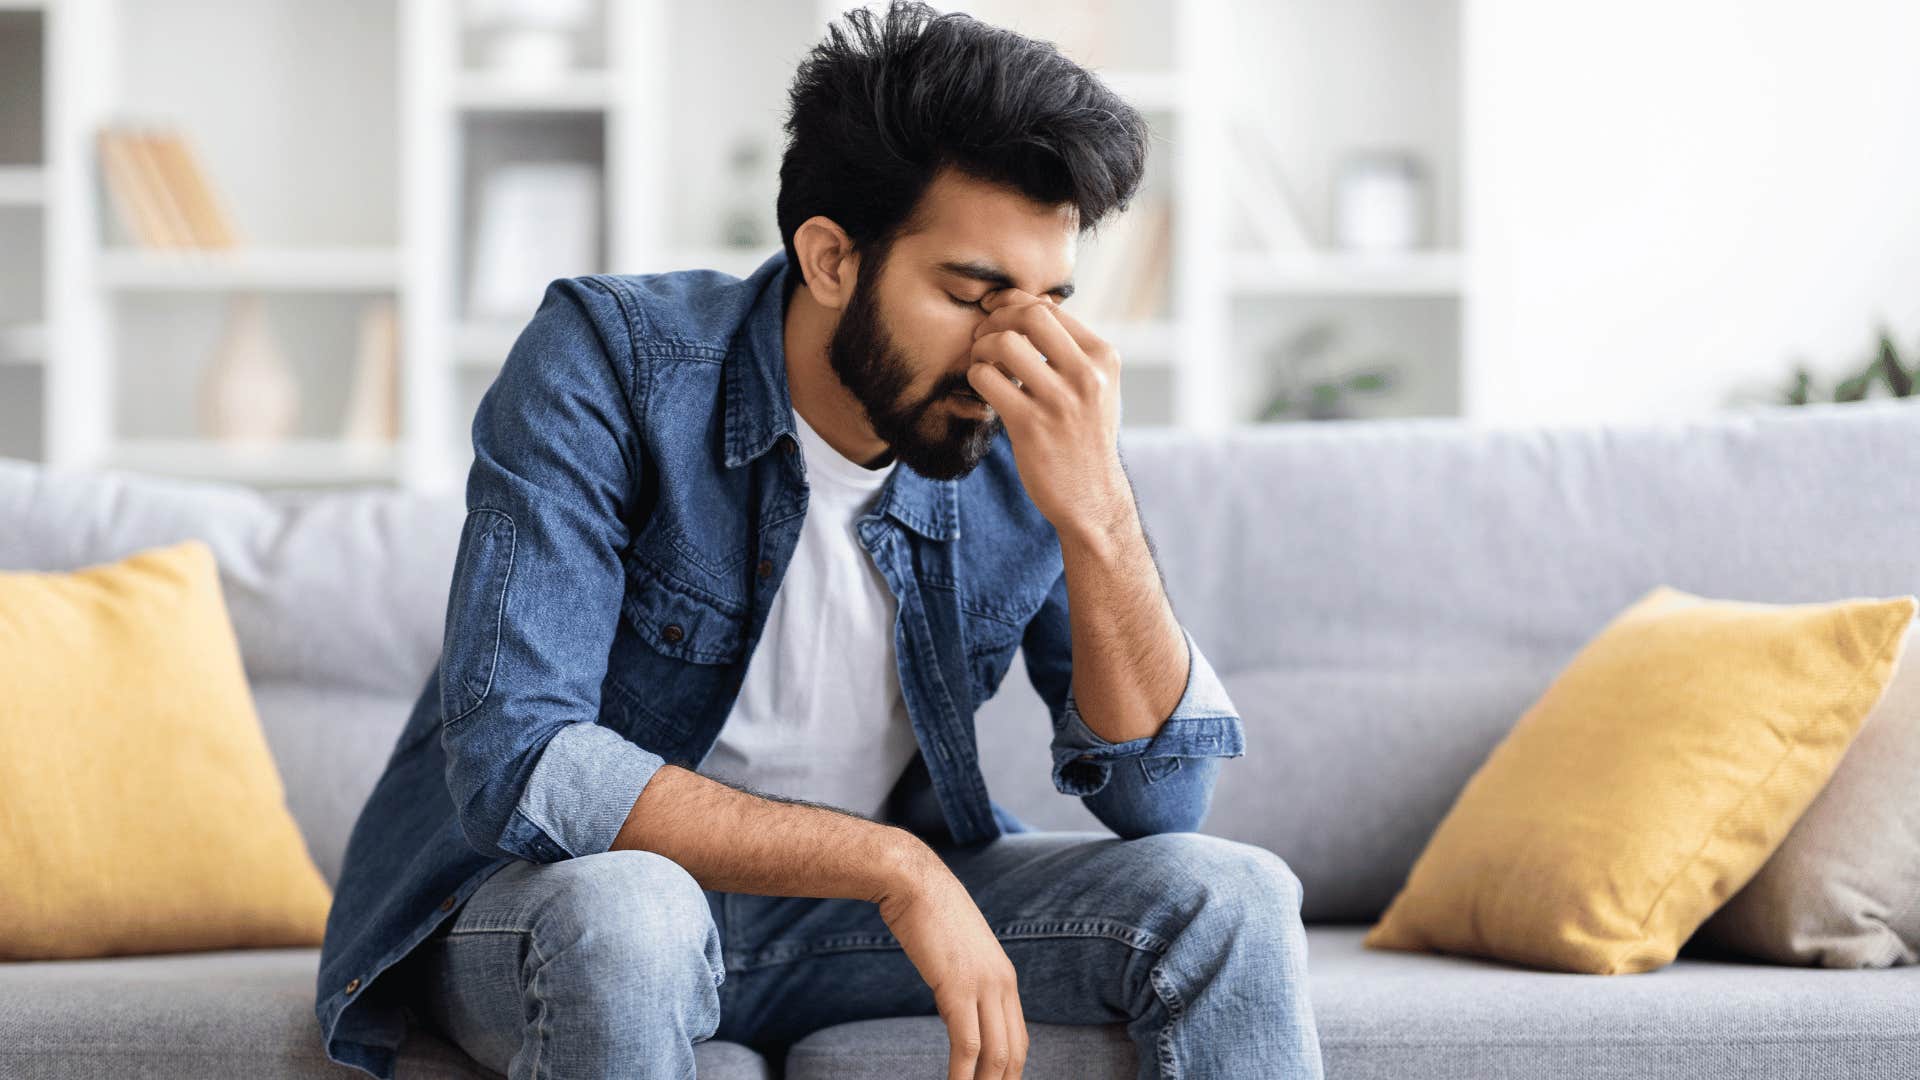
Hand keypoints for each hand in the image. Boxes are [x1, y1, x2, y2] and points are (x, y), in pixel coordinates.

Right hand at [874, 843, 1028, 1079]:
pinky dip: (962, 1075)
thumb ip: (964, 979)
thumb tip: (956, 1002)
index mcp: (1004, 977)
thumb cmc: (929, 913)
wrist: (913, 881)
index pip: (1019, 1038)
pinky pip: (967, 1044)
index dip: (1011, 1071)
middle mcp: (1002, 984)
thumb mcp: (958, 951)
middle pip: (1015, 1052)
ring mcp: (983, 986)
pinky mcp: (957, 988)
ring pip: (996, 1054)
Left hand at [966, 290, 1130, 546]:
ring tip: (982, 365)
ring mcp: (1060, 401)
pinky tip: (983, 389)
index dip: (1012, 304)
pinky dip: (977, 377)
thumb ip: (1070, 349)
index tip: (995, 314)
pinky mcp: (1031, 426)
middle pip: (1029, 316)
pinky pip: (988, 380)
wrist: (1092, 496)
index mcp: (1103, 357)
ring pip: (1005, 344)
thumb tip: (1028, 305)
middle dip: (997, 319)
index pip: (1049, 309)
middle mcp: (1087, 375)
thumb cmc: (1085, 436)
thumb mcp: (1096, 386)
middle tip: (983, 337)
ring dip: (982, 349)